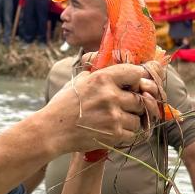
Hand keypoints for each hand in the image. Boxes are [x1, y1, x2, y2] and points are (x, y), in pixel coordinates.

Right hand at [44, 64, 159, 153]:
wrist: (53, 130)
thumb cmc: (64, 104)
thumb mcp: (79, 80)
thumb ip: (96, 70)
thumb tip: (107, 59)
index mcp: (103, 78)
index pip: (136, 73)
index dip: (137, 79)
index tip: (133, 84)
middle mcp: (111, 96)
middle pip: (141, 98)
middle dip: (135, 102)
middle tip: (125, 105)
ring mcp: (114, 116)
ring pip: (138, 118)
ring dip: (131, 119)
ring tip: (116, 119)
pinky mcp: (114, 134)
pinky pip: (132, 133)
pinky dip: (125, 132)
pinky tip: (113, 129)